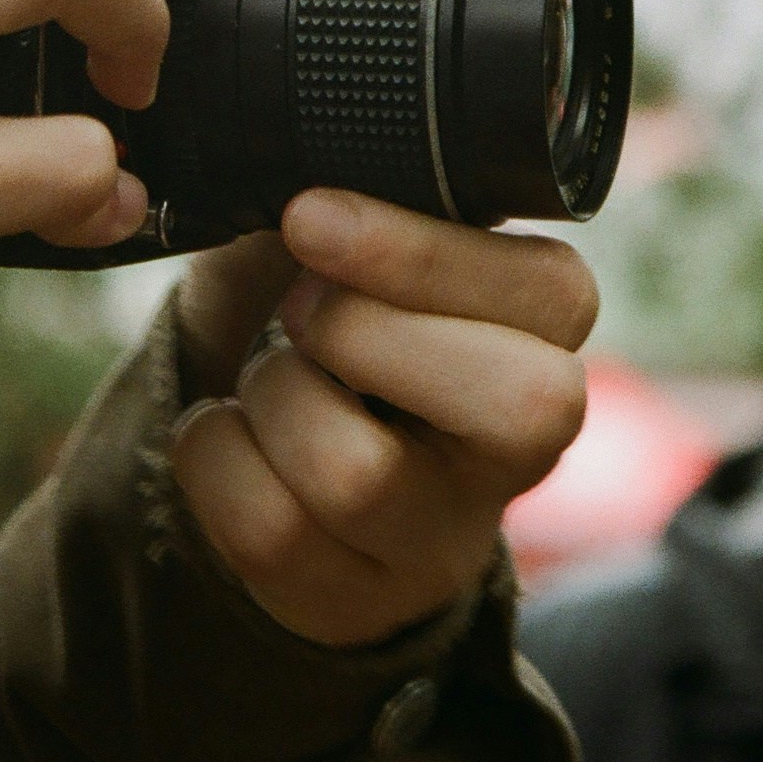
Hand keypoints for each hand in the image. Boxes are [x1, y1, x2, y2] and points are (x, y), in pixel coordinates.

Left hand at [170, 192, 596, 647]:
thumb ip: (350, 198)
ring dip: (273, 395)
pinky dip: (213, 456)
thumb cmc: (335, 318)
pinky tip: (233, 432)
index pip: (549, 294)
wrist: (291, 449)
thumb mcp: (354, 246)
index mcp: (547, 331)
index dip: (420, 253)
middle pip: (515, 402)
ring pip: (361, 474)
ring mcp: (444, 535)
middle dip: (366, 332)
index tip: (309, 215)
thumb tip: (299, 163)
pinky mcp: (356, 598)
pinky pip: (266, 531)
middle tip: (301, 312)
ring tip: (270, 372)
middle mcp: (524, 445)